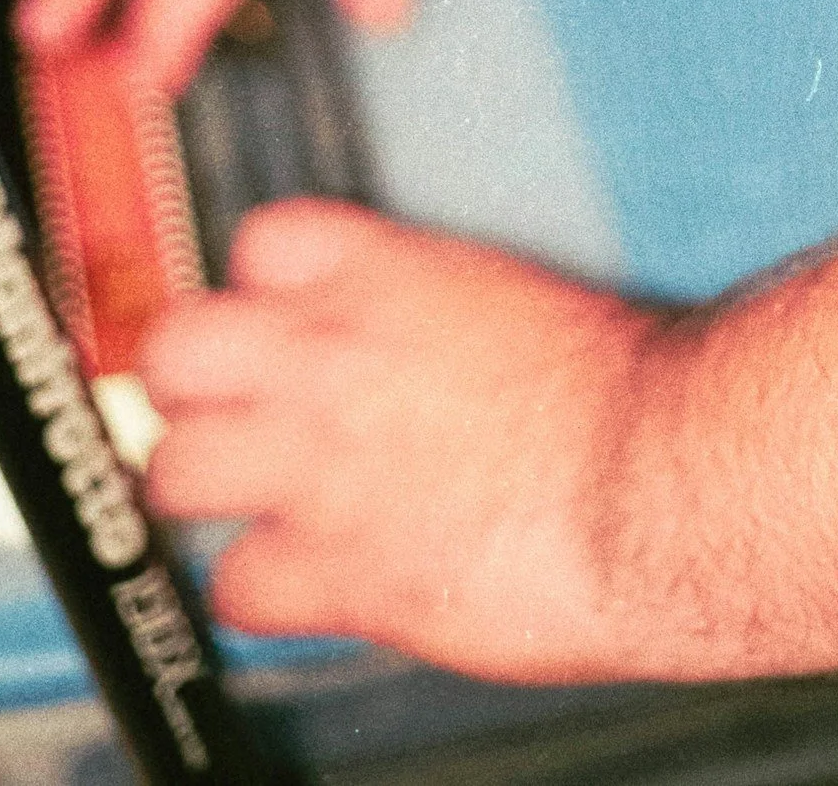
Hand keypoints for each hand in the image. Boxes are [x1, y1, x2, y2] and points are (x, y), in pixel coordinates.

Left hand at [141, 197, 668, 681]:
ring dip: (207, 489)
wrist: (662, 475)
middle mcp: (331, 359)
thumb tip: (423, 330)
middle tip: (221, 409)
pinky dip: (262, 594)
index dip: (261, 287)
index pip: (258, 243)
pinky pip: (235, 589)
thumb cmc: (624, 390)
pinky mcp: (340, 569)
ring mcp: (320, 466)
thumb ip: (436, 305)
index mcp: (382, 275)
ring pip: (176, 470)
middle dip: (190, 386)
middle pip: (175, 350)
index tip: (273, 316)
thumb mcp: (514, 293)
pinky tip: (301, 586)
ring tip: (245, 502)